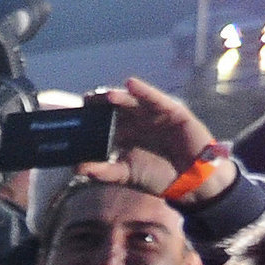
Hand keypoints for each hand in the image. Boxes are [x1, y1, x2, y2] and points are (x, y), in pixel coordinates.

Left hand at [78, 77, 228, 197]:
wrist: (191, 180)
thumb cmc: (157, 177)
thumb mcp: (126, 174)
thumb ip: (103, 171)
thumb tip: (77, 168)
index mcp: (124, 135)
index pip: (103, 123)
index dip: (90, 118)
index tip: (73, 117)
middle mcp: (137, 122)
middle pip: (115, 109)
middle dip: (101, 105)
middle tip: (85, 100)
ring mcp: (154, 115)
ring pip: (133, 103)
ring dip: (119, 97)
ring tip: (105, 96)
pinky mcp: (172, 111)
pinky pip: (156, 99)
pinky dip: (144, 91)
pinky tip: (131, 85)